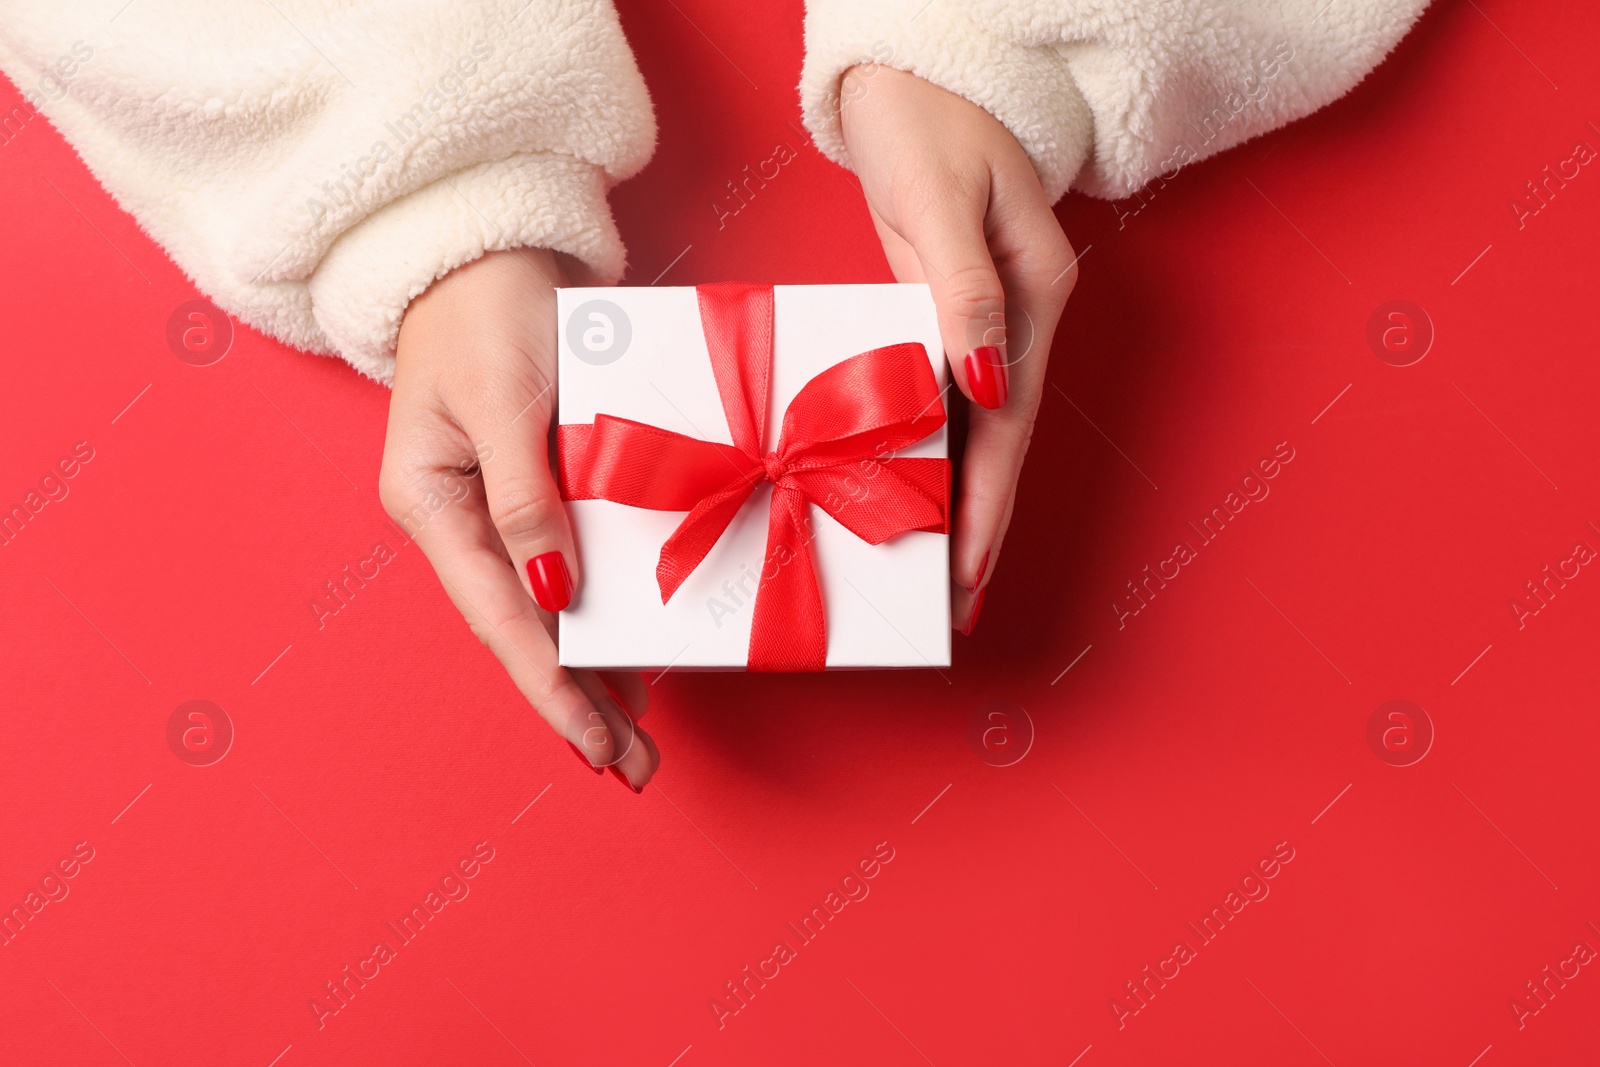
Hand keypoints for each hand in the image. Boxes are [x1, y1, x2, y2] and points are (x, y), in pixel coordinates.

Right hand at [381, 248, 658, 791]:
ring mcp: (496, 507)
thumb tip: (556, 594)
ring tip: (641, 731)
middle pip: (525, 630)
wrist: (483, 245)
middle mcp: (461, 520)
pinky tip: (632, 651)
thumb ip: (528, 498)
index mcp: (433, 506)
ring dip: (595, 667)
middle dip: (578, 700)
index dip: (550, 687)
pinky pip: (570, 564)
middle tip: (636, 767)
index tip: (597, 745)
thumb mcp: (505, 401)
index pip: (501, 618)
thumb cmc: (485, 310)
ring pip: (549, 608)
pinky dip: (601, 610)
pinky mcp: (535, 486)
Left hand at [840, 66, 1078, 633]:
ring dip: (954, 497)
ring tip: (930, 569)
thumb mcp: (942, 198)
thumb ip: (962, 289)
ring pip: (972, 427)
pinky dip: (928, 448)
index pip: (1009, 421)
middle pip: (998, 439)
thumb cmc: (927, 120)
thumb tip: (984, 380)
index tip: (968, 572)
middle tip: (952, 603)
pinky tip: (909, 488)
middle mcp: (1018, 316)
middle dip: (977, 524)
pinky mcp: (947, 309)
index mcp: (1032, 294)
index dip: (988, 501)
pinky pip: (941, 396)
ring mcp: (984, 316)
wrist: (917, 70)